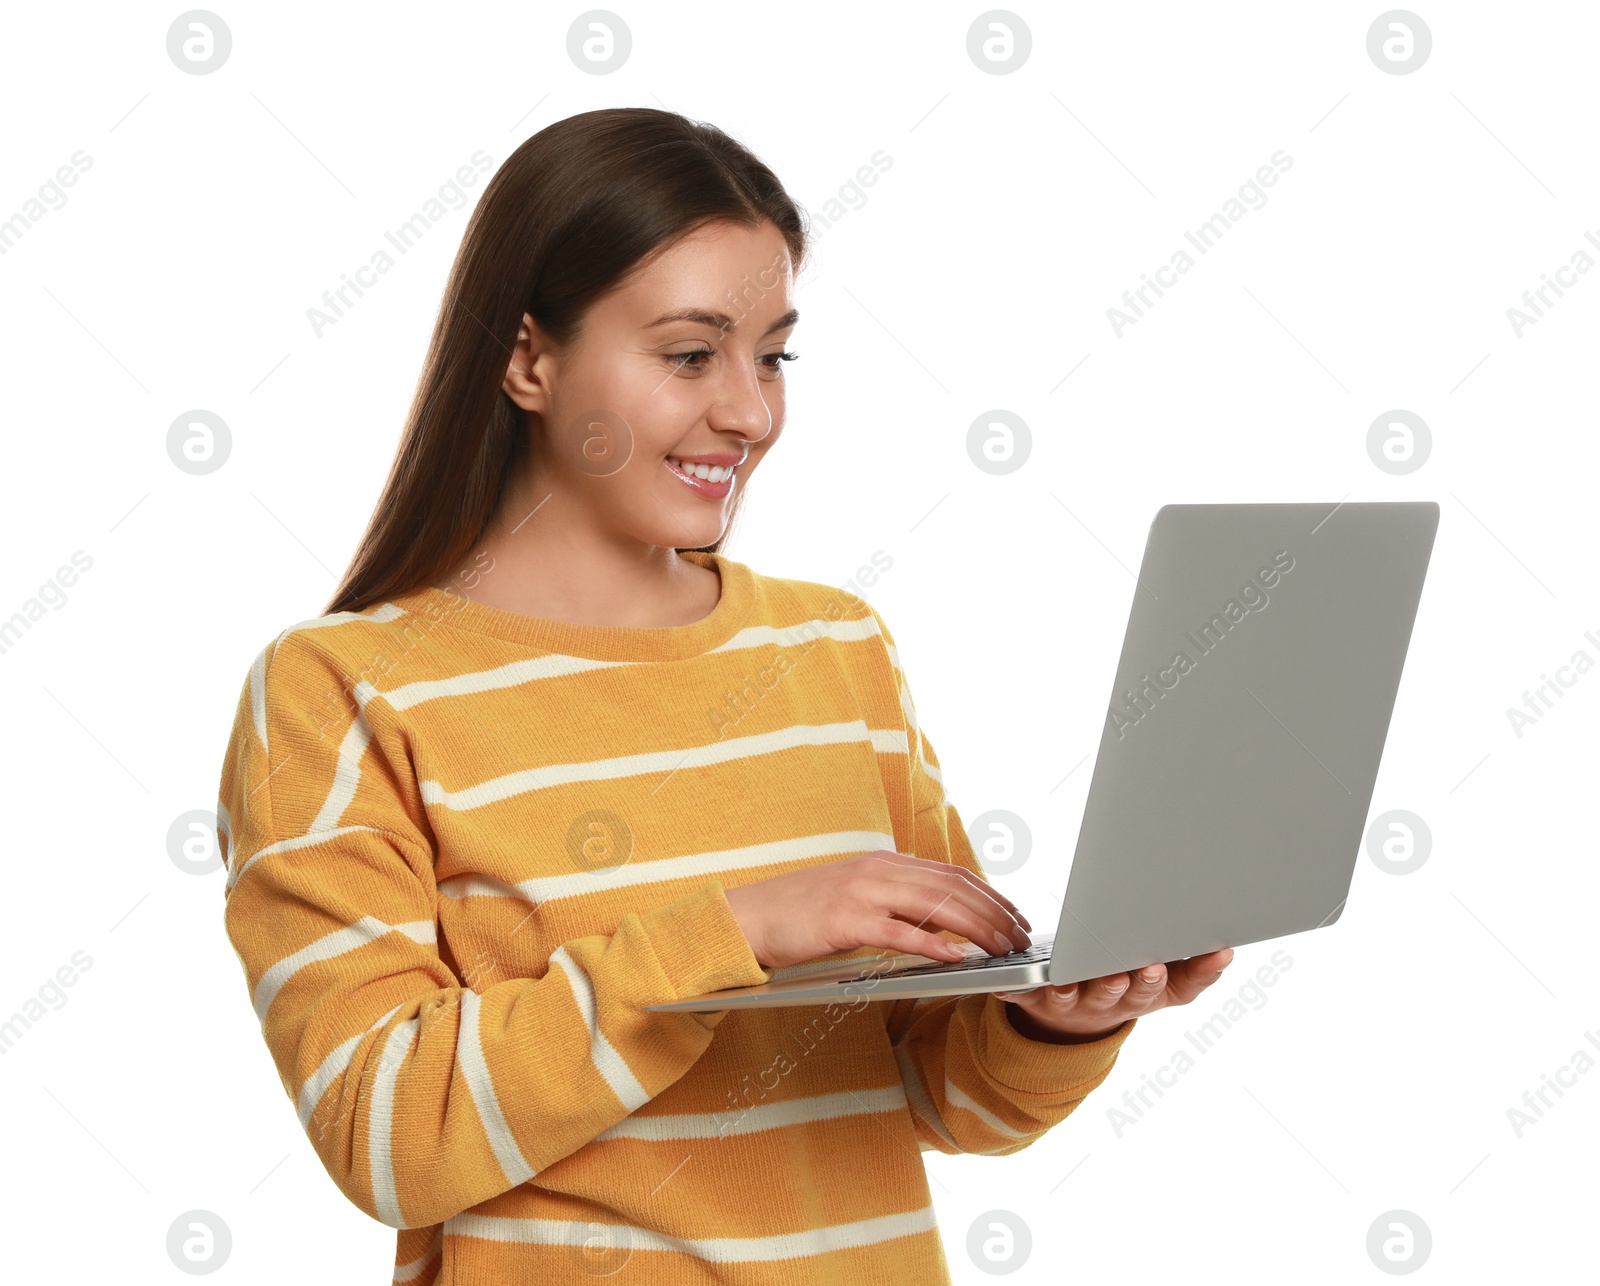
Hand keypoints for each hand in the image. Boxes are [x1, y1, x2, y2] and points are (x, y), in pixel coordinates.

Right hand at [722, 852, 1031, 969]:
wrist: (748, 917)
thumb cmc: (800, 915)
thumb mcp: (856, 900)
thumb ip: (896, 905)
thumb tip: (942, 925)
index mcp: (883, 863)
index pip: (952, 874)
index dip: (991, 894)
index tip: (1016, 916)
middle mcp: (878, 870)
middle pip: (953, 886)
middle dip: (995, 912)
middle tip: (1022, 936)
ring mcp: (862, 893)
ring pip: (935, 905)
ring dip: (976, 927)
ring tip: (1002, 948)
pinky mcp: (845, 920)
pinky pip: (899, 932)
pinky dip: (932, 944)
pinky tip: (956, 957)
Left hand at [991, 948, 1235, 1043]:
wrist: (1079, 1022)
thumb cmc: (1130, 987)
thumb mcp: (1170, 985)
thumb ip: (1199, 970)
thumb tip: (1226, 950)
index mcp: (1141, 995)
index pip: (1157, 990)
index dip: (1160, 979)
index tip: (1161, 964)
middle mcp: (1108, 1003)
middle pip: (1115, 995)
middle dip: (1122, 984)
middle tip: (1126, 970)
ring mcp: (1072, 1003)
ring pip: (1072, 998)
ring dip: (1071, 990)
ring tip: (1067, 982)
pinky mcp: (1036, 1000)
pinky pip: (1023, 997)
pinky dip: (1015, 993)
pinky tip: (1008, 989)